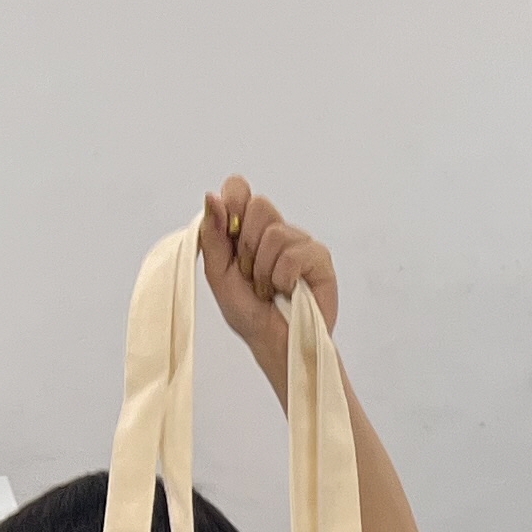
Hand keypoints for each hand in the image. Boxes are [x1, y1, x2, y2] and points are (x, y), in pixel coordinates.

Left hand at [201, 179, 334, 394]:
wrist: (273, 343)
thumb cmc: (247, 311)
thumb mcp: (218, 273)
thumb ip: (212, 235)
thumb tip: (211, 196)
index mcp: (247, 228)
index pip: (239, 188)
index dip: (232, 203)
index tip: (228, 232)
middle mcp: (275, 229)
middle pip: (259, 205)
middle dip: (246, 246)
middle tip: (250, 274)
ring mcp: (299, 242)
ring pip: (275, 232)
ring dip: (264, 270)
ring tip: (268, 290)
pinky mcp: (319, 258)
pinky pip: (294, 254)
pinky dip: (283, 278)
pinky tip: (287, 291)